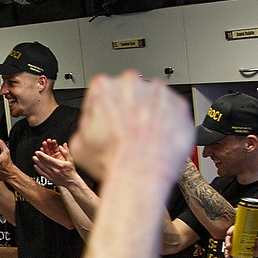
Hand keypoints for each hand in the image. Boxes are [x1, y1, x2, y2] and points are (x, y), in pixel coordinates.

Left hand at [31, 140, 76, 187]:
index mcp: (59, 165)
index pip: (48, 159)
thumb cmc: (71, 171)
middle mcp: (55, 170)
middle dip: (38, 158)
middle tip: (35, 154)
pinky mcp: (50, 179)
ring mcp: (52, 175)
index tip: (38, 152)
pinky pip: (42, 174)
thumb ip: (66, 152)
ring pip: (42, 168)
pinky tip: (36, 166)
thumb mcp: (70, 160)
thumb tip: (61, 146)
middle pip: (44, 163)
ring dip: (37, 163)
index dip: (42, 155)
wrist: (71, 181)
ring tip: (34, 158)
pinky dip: (38, 170)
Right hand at [69, 71, 191, 187]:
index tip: (109, 122)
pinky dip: (169, 123)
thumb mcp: (78, 145)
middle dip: (130, 109)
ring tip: (145, 138)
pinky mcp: (179, 105)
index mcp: (103, 87)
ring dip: (150, 114)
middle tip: (128, 131)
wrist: (140, 174)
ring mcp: (158, 92)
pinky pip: (174, 111)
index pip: (103, 93)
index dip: (105, 110)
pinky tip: (159, 139)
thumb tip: (91, 128)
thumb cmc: (112, 160)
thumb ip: (85, 127)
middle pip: (130, 93)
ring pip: (153, 100)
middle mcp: (131, 83)